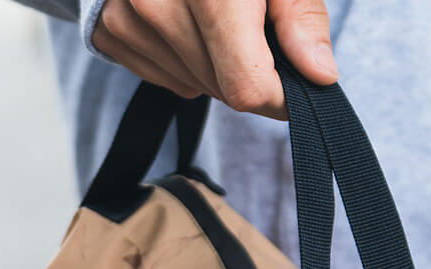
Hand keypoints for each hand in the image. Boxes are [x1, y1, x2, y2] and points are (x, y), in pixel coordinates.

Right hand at [91, 0, 337, 119]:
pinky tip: (189, 21)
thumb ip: (300, 17)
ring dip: (217, 68)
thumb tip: (319, 75)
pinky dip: (185, 61)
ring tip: (217, 16)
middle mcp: (159, 3)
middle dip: (249, 73)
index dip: (280, 97)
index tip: (297, 85)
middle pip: (222, 90)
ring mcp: (128, 17)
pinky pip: (164, 77)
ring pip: (194, 86)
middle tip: (256, 30)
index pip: (247, 87)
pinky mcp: (111, 28)